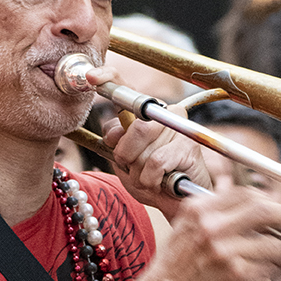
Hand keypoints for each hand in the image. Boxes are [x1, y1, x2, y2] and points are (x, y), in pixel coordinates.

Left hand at [95, 90, 212, 213]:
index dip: (108, 79)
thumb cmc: (153, 180)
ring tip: (150, 178)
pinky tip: (160, 182)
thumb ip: (116, 143)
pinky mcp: (188, 146)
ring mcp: (179, 127)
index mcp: (146, 113)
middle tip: (134, 168)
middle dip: (126, 156)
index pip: (126, 89)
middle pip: (133, 128)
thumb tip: (113, 132)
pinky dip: (150, 180)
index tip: (92, 78)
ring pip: (143, 149)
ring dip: (138, 172)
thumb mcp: (125, 162)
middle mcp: (164, 112)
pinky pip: (155, 164)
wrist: (180, 202)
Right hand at [146, 187, 280, 280]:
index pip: (245, 194)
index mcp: (199, 211)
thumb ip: (210, 204)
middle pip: (265, 211)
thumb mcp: (185, 224)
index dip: (265, 199)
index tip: (273, 207)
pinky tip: (268, 269)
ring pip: (274, 244)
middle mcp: (212, 229)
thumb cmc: (176, 262)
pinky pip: (269, 268)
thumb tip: (233, 184)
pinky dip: (273, 269)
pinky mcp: (237, 278)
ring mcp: (226, 254)